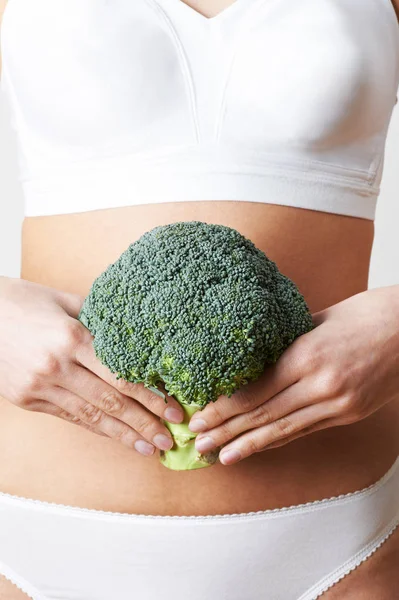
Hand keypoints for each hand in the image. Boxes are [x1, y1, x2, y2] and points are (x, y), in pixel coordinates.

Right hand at [0, 276, 183, 455]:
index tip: (173, 412)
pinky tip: (116, 437)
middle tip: (169, 440)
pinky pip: (69, 417)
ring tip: (148, 449)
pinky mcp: (28, 400)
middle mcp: (57, 366)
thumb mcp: (65, 301)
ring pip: (90, 417)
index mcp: (71, 337)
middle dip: (144, 424)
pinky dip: (96, 429)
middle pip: (110, 403)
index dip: (151, 398)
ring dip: (123, 436)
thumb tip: (134, 337)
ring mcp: (40, 386)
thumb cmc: (24, 301)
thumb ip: (99, 320)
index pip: (121, 377)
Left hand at [188, 285, 398, 464]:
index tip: (198, 418)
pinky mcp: (349, 414)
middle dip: (226, 432)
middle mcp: (321, 385)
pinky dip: (278, 440)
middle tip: (197, 445)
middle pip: (263, 415)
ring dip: (248, 446)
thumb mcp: (316, 320)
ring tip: (221, 457)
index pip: (255, 391)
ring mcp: (337, 404)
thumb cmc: (363, 314)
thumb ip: (283, 343)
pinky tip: (258, 447)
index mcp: (307, 356)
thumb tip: (250, 360)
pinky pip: (305, 430)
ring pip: (283, 430)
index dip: (224, 409)